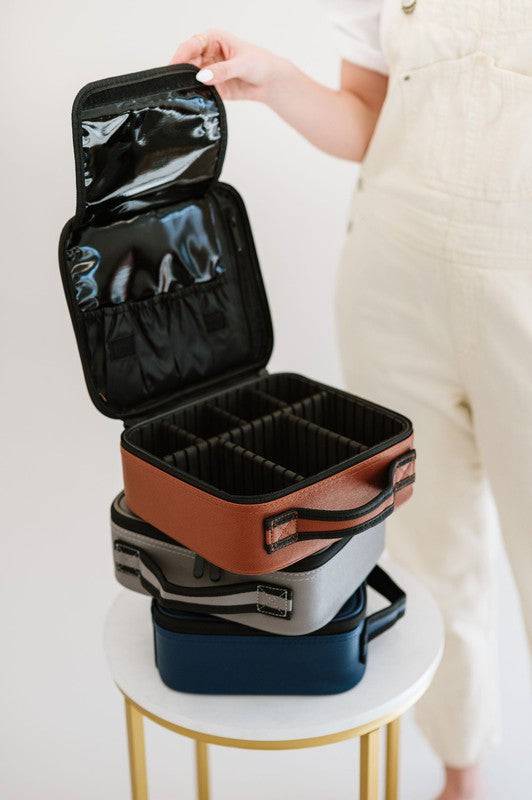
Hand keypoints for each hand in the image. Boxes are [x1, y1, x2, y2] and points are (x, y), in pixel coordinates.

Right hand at [171, 30, 286, 101]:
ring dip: (187, 85)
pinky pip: (199, 91)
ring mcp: (208, 71)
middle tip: (177, 84)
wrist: (270, 82)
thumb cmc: (260, 64)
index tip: (174, 66)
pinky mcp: (212, 87)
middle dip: (182, 73)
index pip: (191, 45)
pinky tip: (194, 100)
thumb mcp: (241, 64)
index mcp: (212, 40)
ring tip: (185, 93)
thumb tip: (203, 76)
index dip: (181, 55)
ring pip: (190, 78)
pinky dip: (196, 96)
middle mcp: (207, 54)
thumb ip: (222, 71)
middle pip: (187, 62)